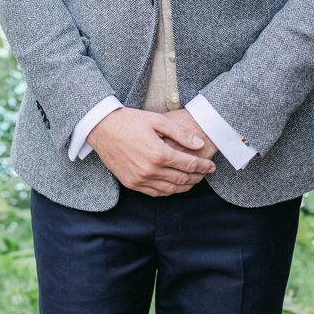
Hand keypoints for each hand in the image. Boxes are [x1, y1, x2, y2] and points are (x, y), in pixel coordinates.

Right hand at [87, 107, 214, 195]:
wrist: (101, 128)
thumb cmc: (129, 121)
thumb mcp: (157, 120)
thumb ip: (181, 133)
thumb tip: (199, 144)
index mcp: (159, 153)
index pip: (190, 165)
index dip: (204, 166)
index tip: (211, 166)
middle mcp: (150, 170)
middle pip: (182, 179)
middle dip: (198, 177)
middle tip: (205, 173)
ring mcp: (139, 179)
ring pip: (170, 189)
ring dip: (185, 186)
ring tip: (193, 180)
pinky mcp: (131, 183)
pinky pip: (155, 193)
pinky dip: (169, 191)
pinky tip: (174, 185)